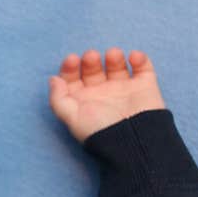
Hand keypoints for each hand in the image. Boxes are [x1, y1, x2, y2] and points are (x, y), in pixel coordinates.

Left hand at [49, 48, 166, 142]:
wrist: (132, 140)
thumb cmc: (99, 131)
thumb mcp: (72, 118)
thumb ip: (58, 98)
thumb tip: (53, 79)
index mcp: (83, 100)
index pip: (73, 79)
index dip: (70, 67)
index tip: (72, 60)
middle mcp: (101, 93)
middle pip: (93, 69)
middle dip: (90, 60)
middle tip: (91, 57)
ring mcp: (123, 89)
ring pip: (116, 65)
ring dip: (114, 56)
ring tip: (113, 56)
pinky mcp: (144, 87)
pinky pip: (142, 67)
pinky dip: (139, 58)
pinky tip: (133, 58)